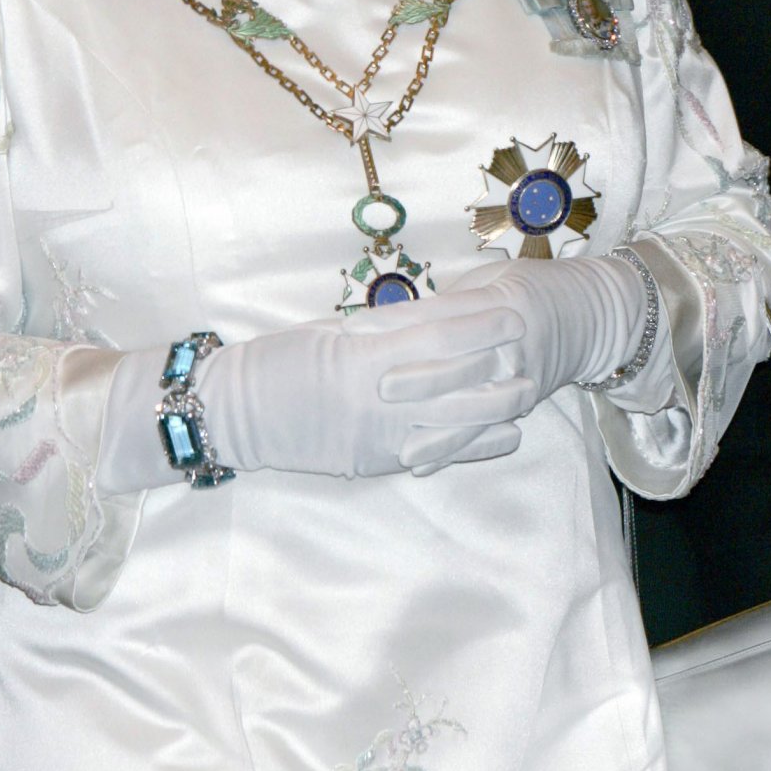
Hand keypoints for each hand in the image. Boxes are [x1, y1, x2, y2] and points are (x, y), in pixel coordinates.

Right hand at [207, 297, 538, 478]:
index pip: (435, 336)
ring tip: (528, 390)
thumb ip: (381, 329)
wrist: (238, 414)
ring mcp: (378, 437)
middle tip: (532, 341)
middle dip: (495, 359)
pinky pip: (434, 454)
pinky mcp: (375, 463)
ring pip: (452, 421)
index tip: (510, 307)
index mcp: (364, 357)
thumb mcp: (330, 332)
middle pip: (452, 378)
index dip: (478, 323)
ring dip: (495, 406)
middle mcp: (377, 399)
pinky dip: (471, 445)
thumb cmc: (279, 361)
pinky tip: (501, 435)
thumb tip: (431, 315)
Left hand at [378, 254, 647, 432]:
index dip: (394, 321)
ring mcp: (516, 378)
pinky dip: (452, 450)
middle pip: (455, 361)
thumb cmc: (524, 287)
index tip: (353, 328)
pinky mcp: (519, 405)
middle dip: (416, 376)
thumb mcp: (488, 279)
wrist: (587, 314)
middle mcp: (506, 342)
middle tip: (375, 386)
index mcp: (494, 302)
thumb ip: (448, 301)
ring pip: (471, 407)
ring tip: (399, 445)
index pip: (437, 314)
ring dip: (435, 428)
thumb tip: (393, 318)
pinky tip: (419, 462)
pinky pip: (483, 432)